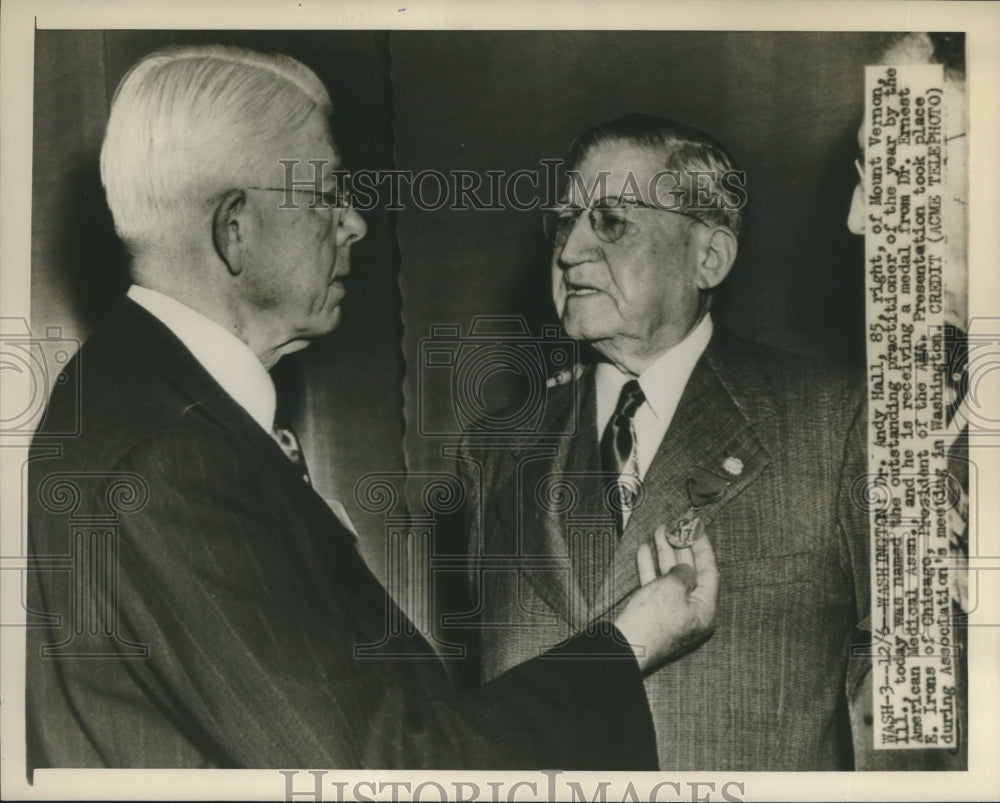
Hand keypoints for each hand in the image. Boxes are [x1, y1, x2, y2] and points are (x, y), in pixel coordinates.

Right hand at [613, 522, 717, 672]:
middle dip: (681, 547)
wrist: (626, 646)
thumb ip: (684, 572)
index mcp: (704, 609)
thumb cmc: (654, 621)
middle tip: (675, 526)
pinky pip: (655, 585)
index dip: (702, 547)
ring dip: (663, 553)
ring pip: (670, 576)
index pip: (709, 571)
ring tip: (658, 531)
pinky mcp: (652, 613)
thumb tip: (686, 568)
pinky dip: (649, 567)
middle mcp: (691, 611)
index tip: (696, 528)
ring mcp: (671, 612)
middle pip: (689, 572)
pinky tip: (643, 550)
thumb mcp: (674, 588)